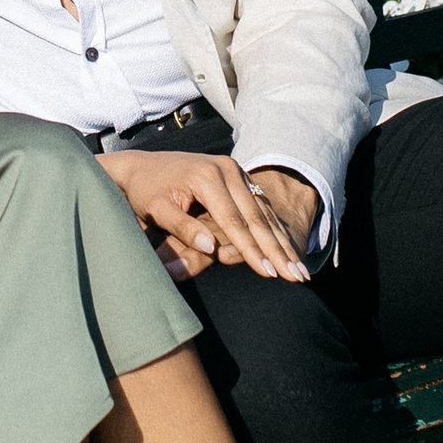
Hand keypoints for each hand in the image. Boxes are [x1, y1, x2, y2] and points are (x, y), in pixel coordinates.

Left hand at [99, 148, 310, 285]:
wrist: (143, 166)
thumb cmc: (146, 192)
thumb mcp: (156, 210)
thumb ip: (183, 228)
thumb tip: (210, 248)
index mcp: (207, 176)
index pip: (234, 221)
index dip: (252, 250)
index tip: (269, 273)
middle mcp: (227, 170)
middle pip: (257, 217)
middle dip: (277, 250)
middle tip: (296, 276)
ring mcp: (236, 171)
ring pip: (264, 213)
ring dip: (283, 243)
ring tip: (300, 271)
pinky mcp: (239, 178)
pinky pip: (261, 207)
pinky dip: (276, 231)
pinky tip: (288, 251)